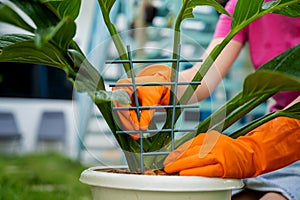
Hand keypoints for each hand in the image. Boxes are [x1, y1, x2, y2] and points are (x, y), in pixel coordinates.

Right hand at [112, 64, 170, 138]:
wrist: (161, 82)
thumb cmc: (156, 87)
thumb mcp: (151, 101)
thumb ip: (146, 114)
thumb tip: (142, 128)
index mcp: (123, 87)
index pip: (122, 106)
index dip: (129, 119)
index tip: (136, 128)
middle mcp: (119, 92)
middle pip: (120, 112)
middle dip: (128, 125)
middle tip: (136, 135)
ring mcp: (121, 99)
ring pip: (122, 116)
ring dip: (129, 126)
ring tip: (136, 135)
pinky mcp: (126, 104)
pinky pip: (126, 116)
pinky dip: (131, 123)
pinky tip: (136, 130)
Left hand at [164, 117, 299, 177]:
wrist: (249, 154)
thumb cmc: (228, 150)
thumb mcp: (211, 142)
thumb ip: (197, 147)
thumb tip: (180, 155)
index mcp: (207, 137)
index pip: (187, 146)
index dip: (176, 154)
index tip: (168, 159)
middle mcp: (211, 144)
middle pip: (189, 153)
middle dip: (176, 160)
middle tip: (166, 166)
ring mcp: (218, 155)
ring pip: (195, 161)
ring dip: (181, 166)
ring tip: (171, 170)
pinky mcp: (223, 166)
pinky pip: (206, 170)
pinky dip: (195, 172)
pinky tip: (185, 173)